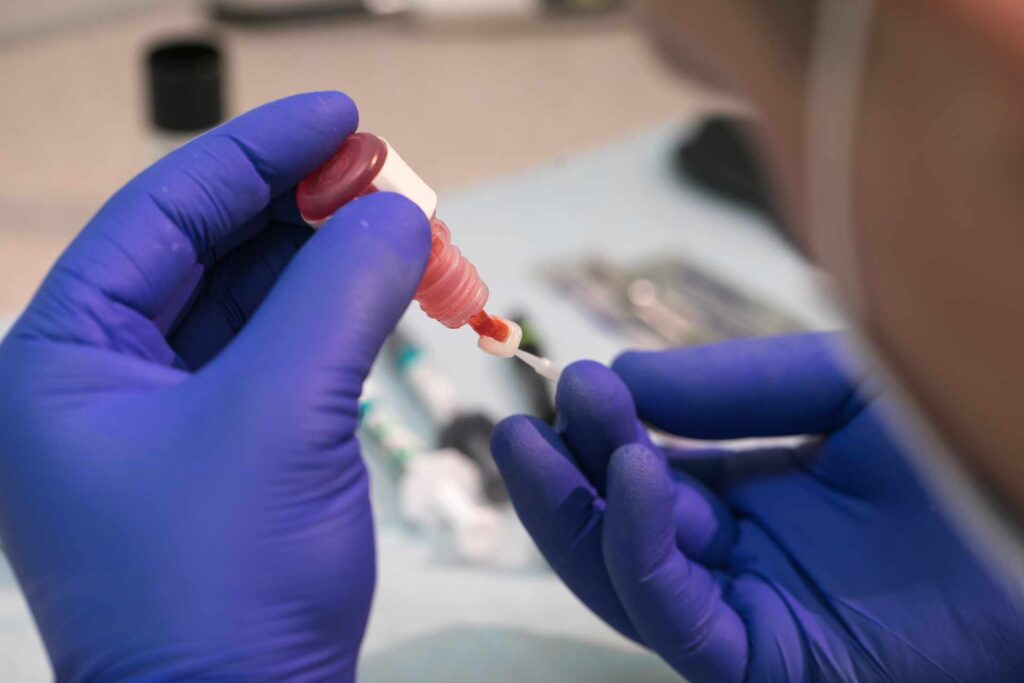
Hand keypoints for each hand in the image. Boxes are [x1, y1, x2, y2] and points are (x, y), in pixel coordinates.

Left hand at [0, 93, 429, 679]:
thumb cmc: (223, 586)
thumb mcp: (281, 417)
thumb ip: (341, 295)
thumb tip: (398, 212)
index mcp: (63, 358)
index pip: (163, 217)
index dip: (256, 154)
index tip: (343, 116)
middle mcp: (101, 377)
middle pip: (209, 251)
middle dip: (304, 208)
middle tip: (392, 176)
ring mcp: (164, 416)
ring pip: (252, 300)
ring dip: (330, 262)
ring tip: (409, 229)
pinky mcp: (224, 448)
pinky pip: (279, 352)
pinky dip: (336, 316)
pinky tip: (387, 288)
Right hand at [491, 333, 1023, 681]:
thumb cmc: (960, 443)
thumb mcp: (835, 389)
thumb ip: (732, 386)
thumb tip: (623, 376)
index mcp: (754, 498)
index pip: (648, 473)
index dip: (604, 430)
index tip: (574, 379)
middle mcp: (740, 561)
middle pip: (618, 533)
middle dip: (563, 478)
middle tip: (522, 419)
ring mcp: (749, 617)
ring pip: (625, 581)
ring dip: (573, 513)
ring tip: (532, 441)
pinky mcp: (765, 665)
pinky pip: (676, 618)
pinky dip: (640, 547)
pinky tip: (635, 474)